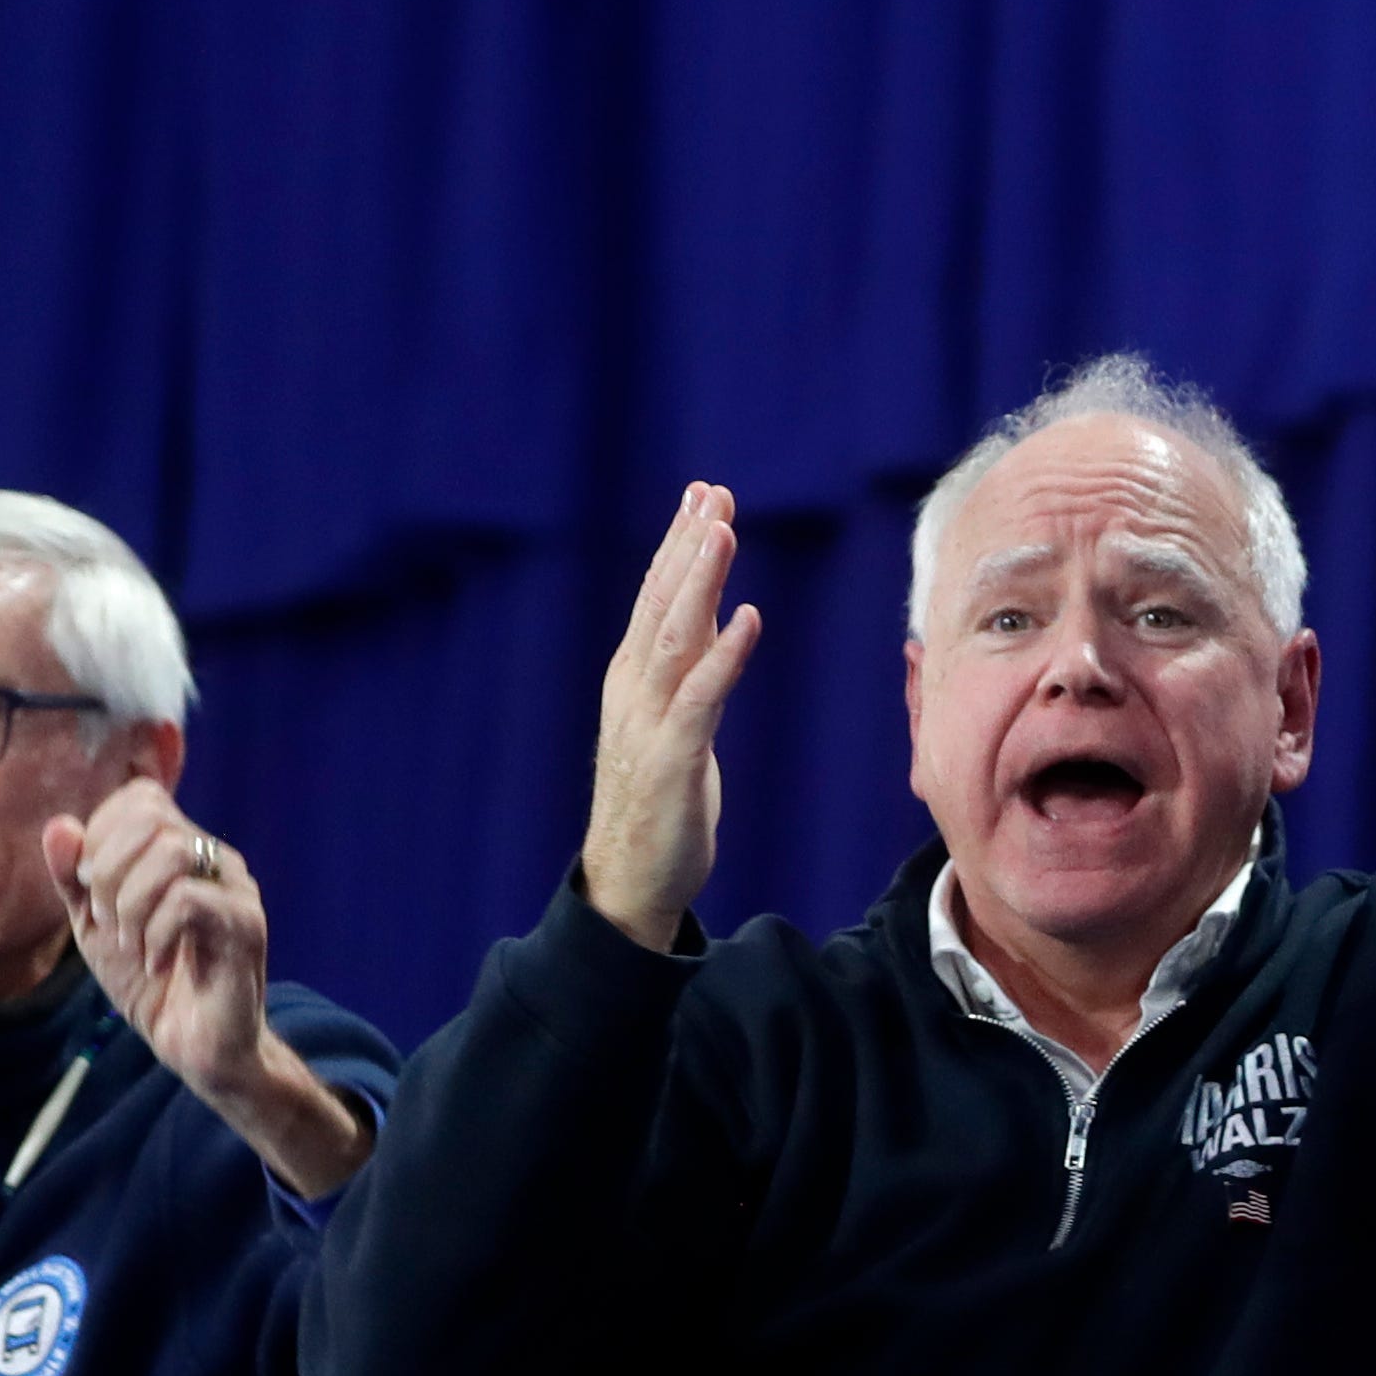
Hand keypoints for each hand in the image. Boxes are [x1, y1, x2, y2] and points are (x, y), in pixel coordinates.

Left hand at [46, 792, 372, 1196]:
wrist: (194, 1048)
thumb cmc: (150, 984)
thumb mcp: (94, 927)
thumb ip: (74, 878)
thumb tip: (59, 827)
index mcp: (184, 850)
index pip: (141, 797)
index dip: (101, 834)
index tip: (90, 891)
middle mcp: (215, 859)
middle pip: (152, 817)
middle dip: (108, 870)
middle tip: (106, 922)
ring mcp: (236, 889)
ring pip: (171, 851)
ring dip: (130, 903)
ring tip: (130, 945)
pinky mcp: (247, 926)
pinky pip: (189, 900)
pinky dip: (155, 933)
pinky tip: (154, 964)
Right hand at [583, 484, 759, 951]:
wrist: (627, 882)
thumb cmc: (655, 805)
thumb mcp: (674, 725)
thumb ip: (687, 674)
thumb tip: (711, 622)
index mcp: (631, 680)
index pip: (655, 598)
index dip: (678, 546)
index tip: (703, 496)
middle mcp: (633, 691)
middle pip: (661, 603)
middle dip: (688, 545)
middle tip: (714, 493)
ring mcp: (648, 723)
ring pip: (673, 635)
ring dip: (700, 581)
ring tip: (723, 531)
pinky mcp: (673, 760)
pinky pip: (701, 697)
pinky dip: (724, 654)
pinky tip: (748, 618)